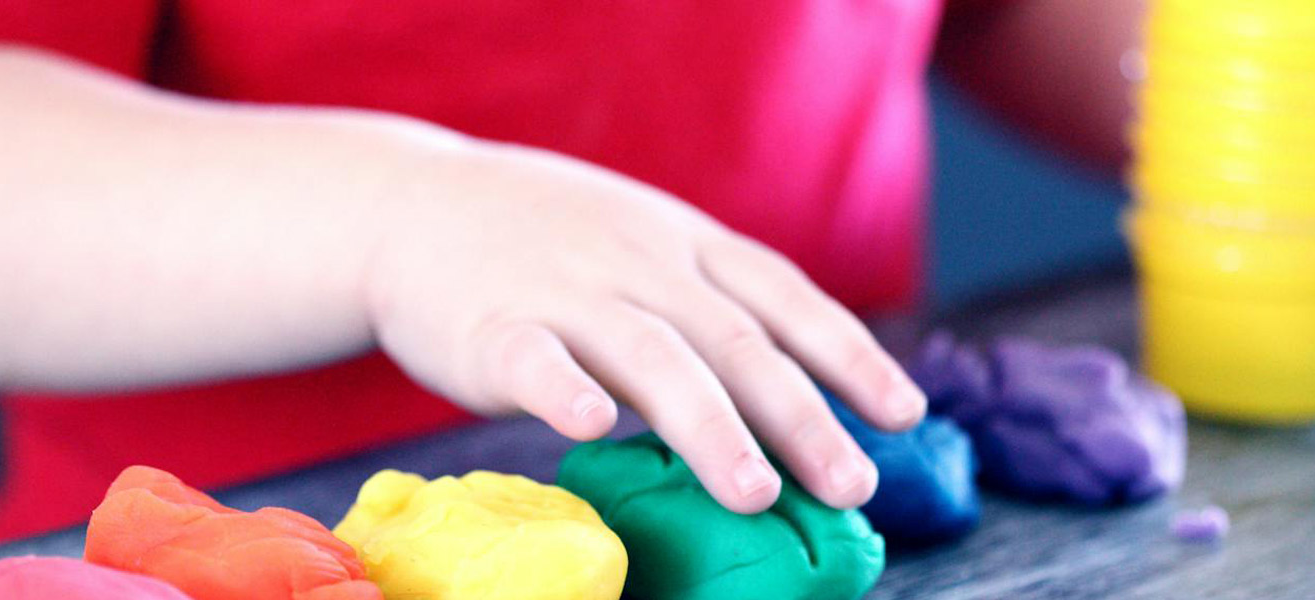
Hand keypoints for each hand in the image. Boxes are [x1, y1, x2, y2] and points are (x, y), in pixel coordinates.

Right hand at [361, 141, 926, 512]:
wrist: (410, 205)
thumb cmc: (542, 241)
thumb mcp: (641, 243)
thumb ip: (706, 305)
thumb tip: (796, 396)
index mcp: (683, 244)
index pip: (784, 296)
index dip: (849, 354)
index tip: (904, 413)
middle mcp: (638, 262)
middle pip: (734, 340)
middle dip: (801, 415)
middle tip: (851, 484)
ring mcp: (565, 290)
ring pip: (651, 356)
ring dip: (709, 426)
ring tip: (755, 493)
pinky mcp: (490, 326)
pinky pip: (532, 359)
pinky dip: (565, 392)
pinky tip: (595, 427)